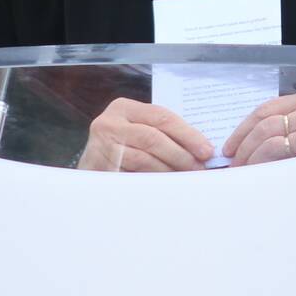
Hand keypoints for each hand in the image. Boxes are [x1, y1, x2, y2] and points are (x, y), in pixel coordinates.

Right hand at [78, 98, 212, 171]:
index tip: (206, 151)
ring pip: (143, 158)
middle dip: (181, 155)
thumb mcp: (137, 132)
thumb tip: (200, 151)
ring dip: (168, 171)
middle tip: (198, 169)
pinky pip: (132, 176)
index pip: (162, 117)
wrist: (88, 171)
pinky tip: (165, 188)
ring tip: (184, 180)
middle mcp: (110, 122)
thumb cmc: (120, 150)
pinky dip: (151, 182)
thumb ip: (162, 133)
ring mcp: (102, 145)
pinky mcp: (99, 168)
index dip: (187, 134)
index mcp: (124, 108)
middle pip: (154, 137)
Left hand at [224, 90, 295, 164]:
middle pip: (263, 120)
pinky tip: (256, 171)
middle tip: (232, 162)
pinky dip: (260, 161)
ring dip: (249, 155)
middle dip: (242, 143)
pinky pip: (276, 148)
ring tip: (242, 171)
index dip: (244, 128)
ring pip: (266, 134)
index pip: (268, 109)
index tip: (232, 146)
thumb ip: (293, 135)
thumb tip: (254, 149)